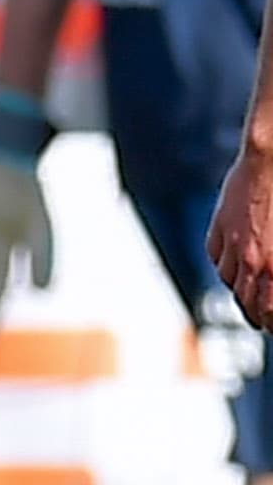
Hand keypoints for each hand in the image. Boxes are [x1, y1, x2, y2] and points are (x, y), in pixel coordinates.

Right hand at [212, 148, 272, 328]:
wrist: (272, 158)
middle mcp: (251, 259)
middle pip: (247, 302)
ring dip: (241, 293)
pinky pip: (217, 256)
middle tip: (264, 323)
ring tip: (250, 298)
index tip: (272, 327)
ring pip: (230, 281)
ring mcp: (233, 243)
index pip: (268, 309)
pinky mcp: (221, 227)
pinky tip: (235, 266)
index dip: (271, 321)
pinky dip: (226, 265)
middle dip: (257, 316)